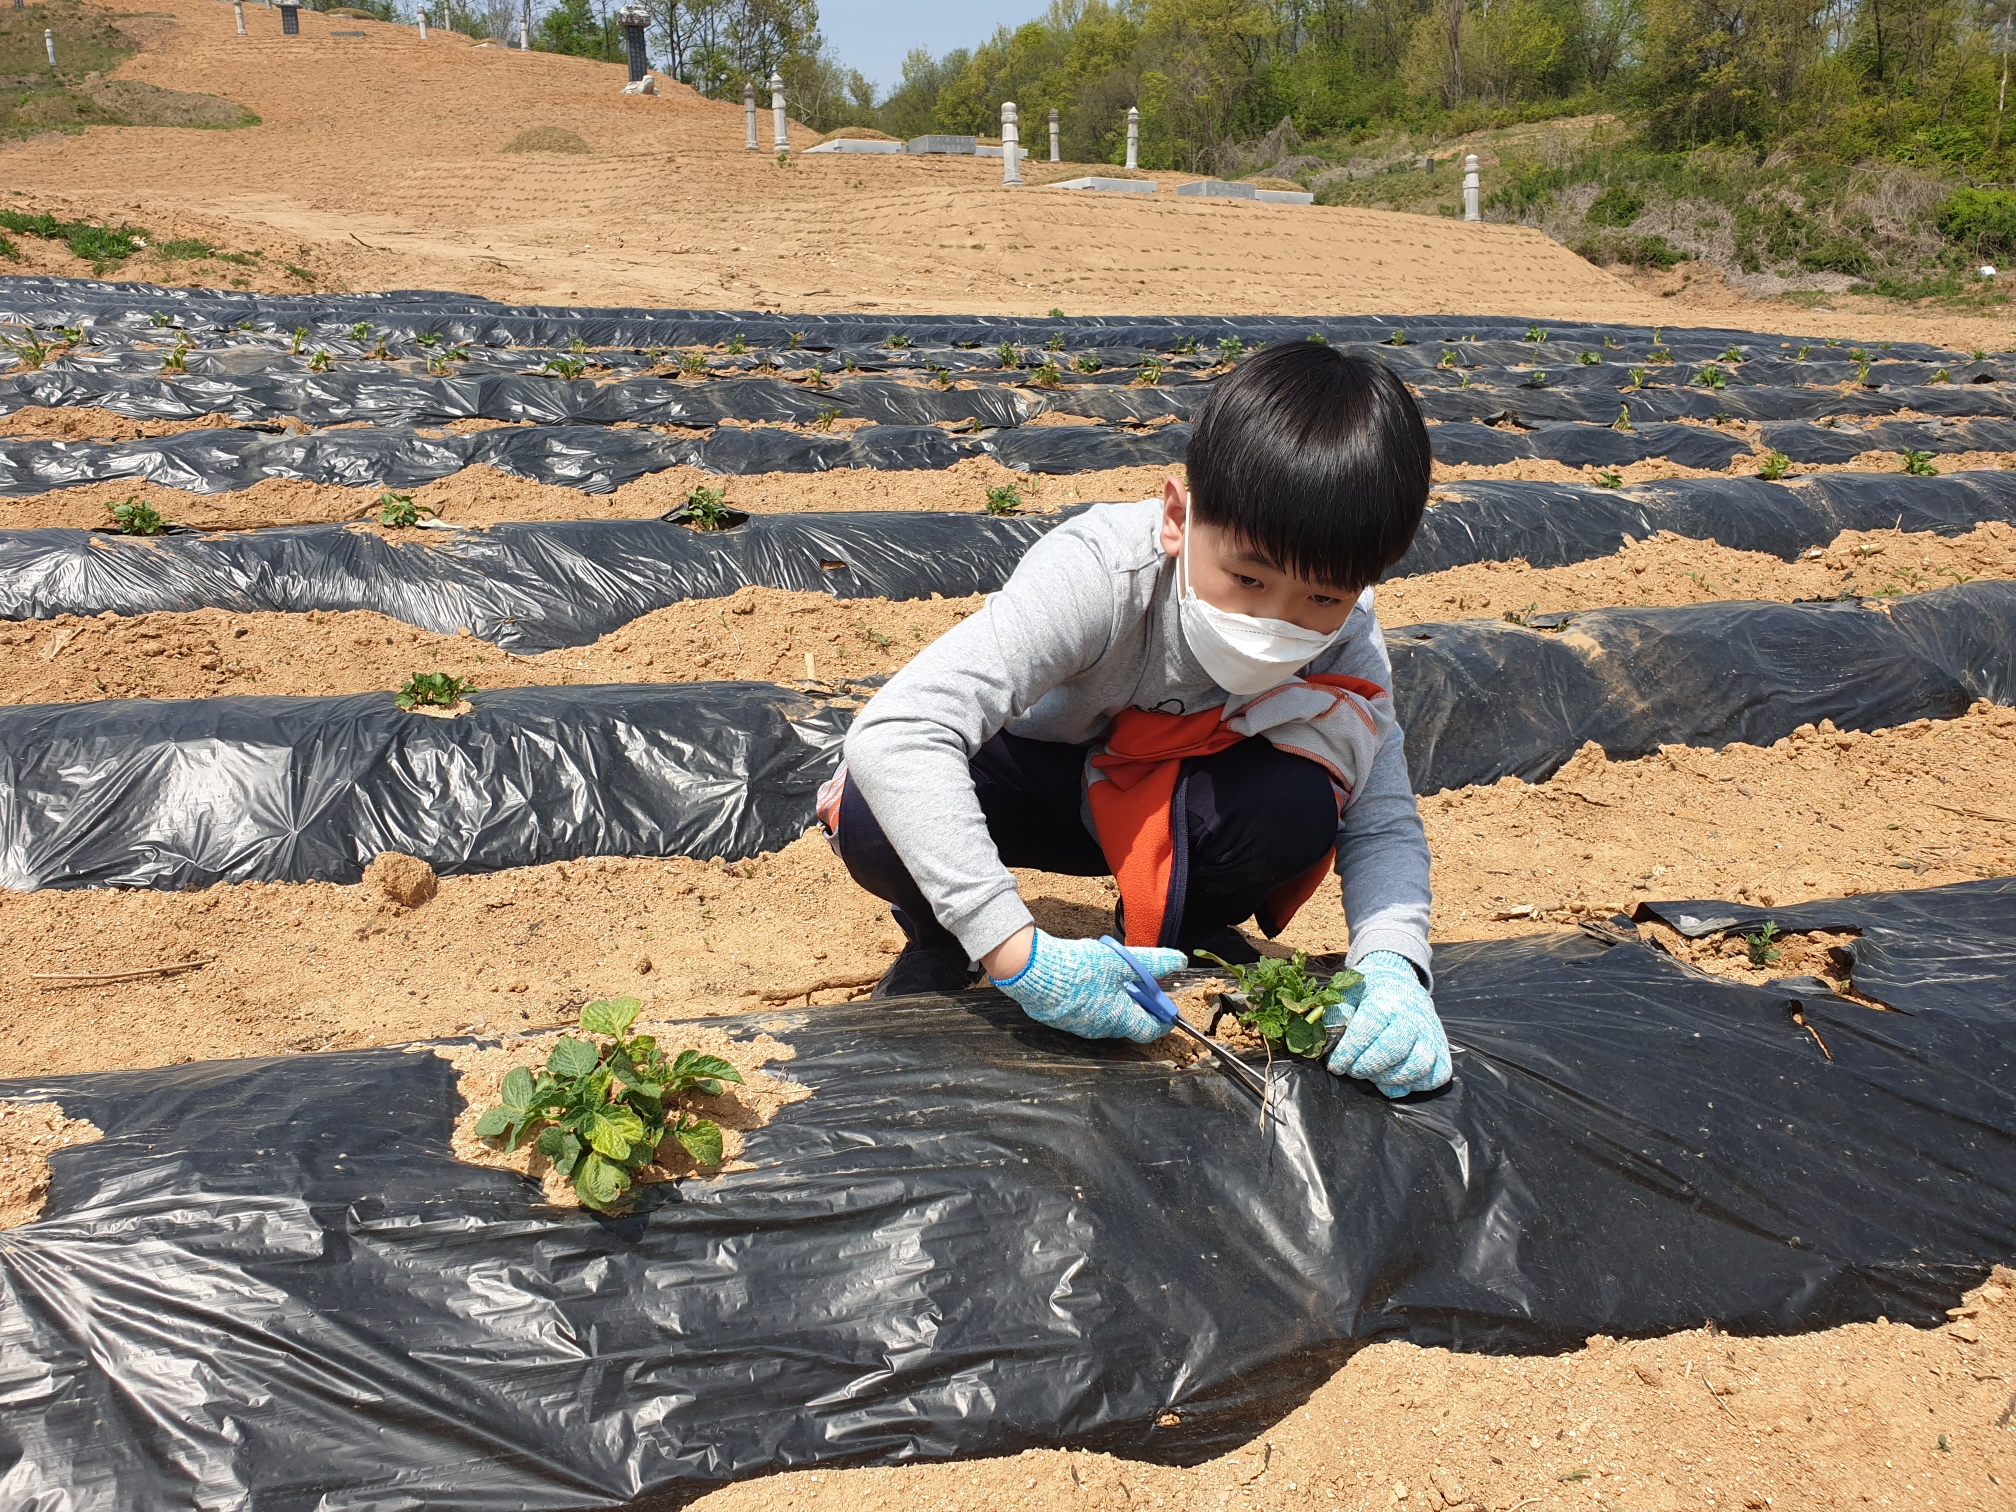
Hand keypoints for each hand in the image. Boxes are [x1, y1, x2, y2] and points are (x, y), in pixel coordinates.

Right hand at [989, 928, 1184, 1042]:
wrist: (1034, 972)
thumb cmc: (1080, 969)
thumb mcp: (1122, 961)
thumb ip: (1153, 962)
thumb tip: (1179, 961)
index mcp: (1120, 1019)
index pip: (1150, 1029)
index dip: (1163, 1018)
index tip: (1167, 1006)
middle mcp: (1101, 1029)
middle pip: (1128, 1022)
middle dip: (1137, 1004)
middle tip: (1138, 982)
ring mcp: (1079, 1027)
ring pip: (1106, 1017)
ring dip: (1114, 1001)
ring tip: (1111, 976)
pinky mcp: (1062, 1019)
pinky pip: (1086, 1014)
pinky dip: (1094, 1000)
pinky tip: (1087, 980)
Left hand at [1323, 951, 1450, 1096]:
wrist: (1399, 982)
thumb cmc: (1369, 993)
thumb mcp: (1347, 993)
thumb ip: (1336, 1015)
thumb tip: (1330, 1043)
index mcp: (1386, 1000)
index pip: (1368, 1028)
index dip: (1348, 1052)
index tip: (1335, 1065)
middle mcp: (1413, 1017)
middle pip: (1394, 1050)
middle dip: (1367, 1067)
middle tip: (1353, 1070)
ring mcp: (1431, 1034)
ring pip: (1419, 1066)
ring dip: (1391, 1079)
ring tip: (1374, 1075)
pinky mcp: (1442, 1050)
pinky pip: (1436, 1076)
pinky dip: (1416, 1084)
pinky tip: (1396, 1078)